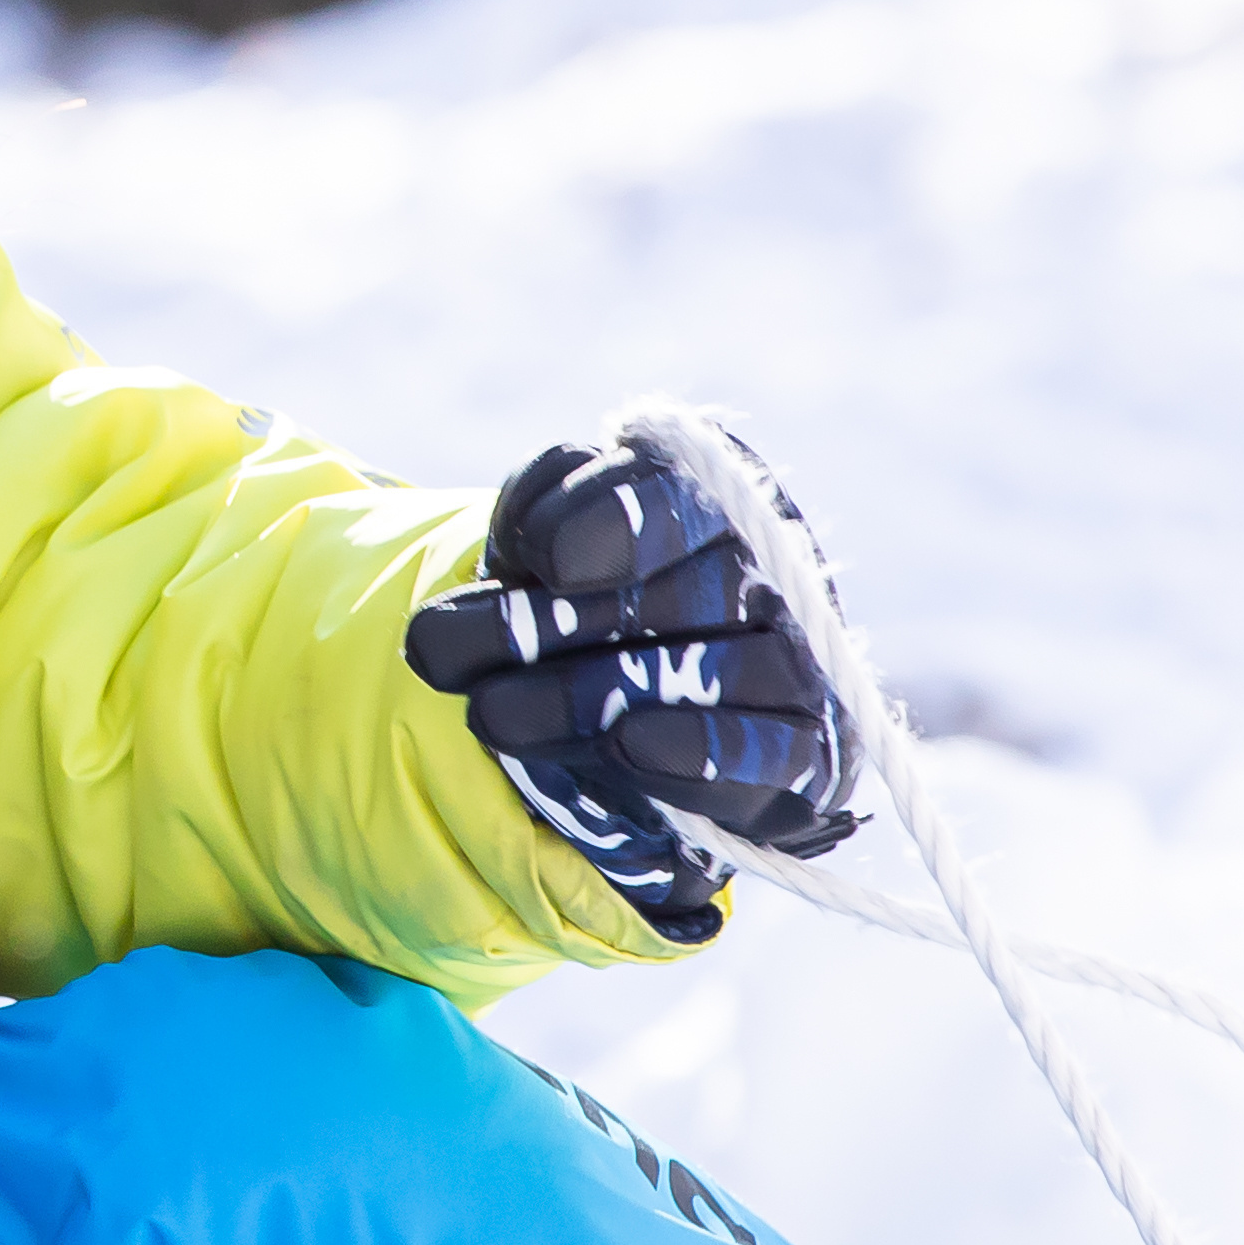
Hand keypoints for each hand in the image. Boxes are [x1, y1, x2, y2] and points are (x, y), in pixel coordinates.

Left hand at [405, 433, 864, 938]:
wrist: (636, 721)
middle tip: (437, 651)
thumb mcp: (545, 543)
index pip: (669, 492)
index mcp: (710, 494)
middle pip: (670, 592)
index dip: (608, 518)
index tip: (541, 558)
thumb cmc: (583, 605)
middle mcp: (770, 570)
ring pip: (704, 672)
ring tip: (487, 714)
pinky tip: (625, 742)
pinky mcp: (806, 752)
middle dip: (544, 626)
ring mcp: (796, 662)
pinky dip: (695, 749)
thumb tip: (528, 546)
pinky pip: (763, 750)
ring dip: (583, 696)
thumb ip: (537, 513)